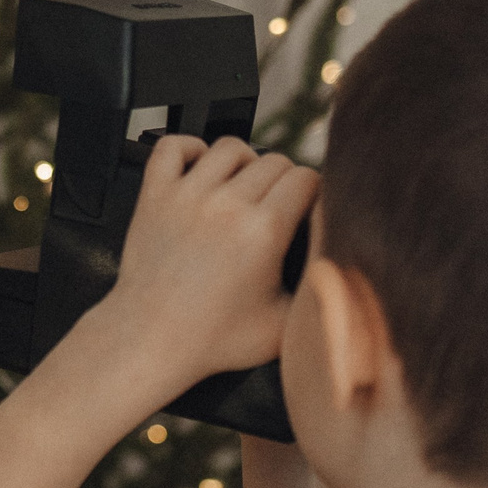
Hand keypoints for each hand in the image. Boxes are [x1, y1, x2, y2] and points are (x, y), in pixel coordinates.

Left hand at [87, 136, 319, 405]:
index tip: (306, 211)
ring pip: (230, 148)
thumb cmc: (212, 341)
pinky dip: (189, 149)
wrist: (150, 341)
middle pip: (274, 160)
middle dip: (283, 182)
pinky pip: (172, 146)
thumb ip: (316, 291)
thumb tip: (337, 268)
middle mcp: (227, 205)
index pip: (306, 178)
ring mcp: (187, 196)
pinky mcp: (154, 196)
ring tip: (243, 189)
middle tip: (276, 208)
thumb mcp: (284, 325)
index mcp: (264, 230)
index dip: (313, 193)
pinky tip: (201, 170)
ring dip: (244, 164)